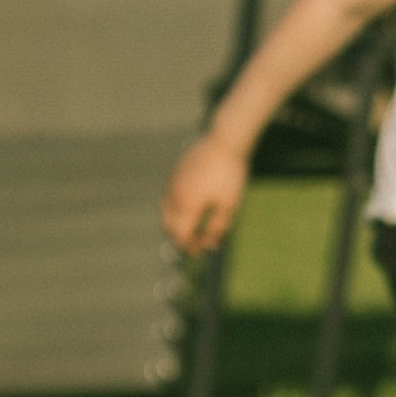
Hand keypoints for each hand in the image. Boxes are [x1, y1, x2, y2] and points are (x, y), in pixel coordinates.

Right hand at [163, 132, 249, 254]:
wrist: (223, 143)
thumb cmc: (229, 176)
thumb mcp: (228, 206)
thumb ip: (217, 228)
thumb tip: (209, 246)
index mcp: (186, 206)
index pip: (180, 234)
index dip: (187, 247)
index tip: (198, 254)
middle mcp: (173, 196)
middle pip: (169, 225)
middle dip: (180, 237)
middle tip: (195, 244)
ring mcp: (172, 184)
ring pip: (166, 211)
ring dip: (175, 224)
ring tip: (191, 229)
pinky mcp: (174, 174)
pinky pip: (168, 197)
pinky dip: (174, 209)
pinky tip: (188, 210)